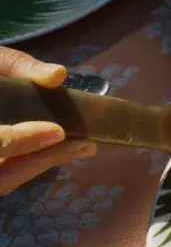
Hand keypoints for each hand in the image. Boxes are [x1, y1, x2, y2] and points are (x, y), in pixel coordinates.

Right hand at [0, 48, 96, 194]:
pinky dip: (28, 164)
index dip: (21, 140)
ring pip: (2, 180)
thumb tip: (57, 76)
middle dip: (42, 160)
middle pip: (0, 174)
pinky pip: (2, 175)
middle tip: (85, 145)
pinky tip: (56, 150)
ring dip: (40, 165)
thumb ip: (17, 66)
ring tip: (80, 147)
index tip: (57, 131)